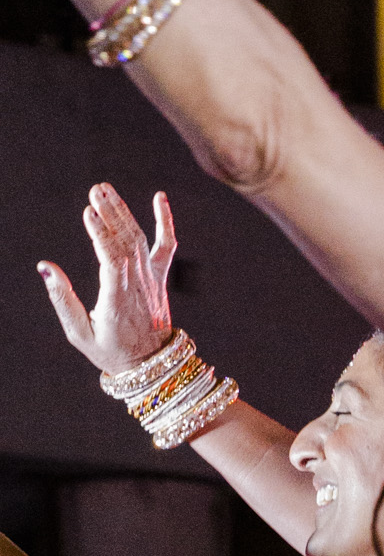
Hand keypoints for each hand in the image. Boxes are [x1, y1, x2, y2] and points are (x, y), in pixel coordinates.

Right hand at [37, 181, 178, 377]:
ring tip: (105, 189)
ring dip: (124, 212)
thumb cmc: (110, 351)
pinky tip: (160, 197)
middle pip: (127, 245)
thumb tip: (45, 267)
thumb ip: (63, 300)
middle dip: (112, 215)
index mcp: (117, 303)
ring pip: (141, 241)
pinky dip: (165, 222)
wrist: (151, 366)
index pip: (113, 263)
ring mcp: (152, 282)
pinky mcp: (159, 279)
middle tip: (95, 190)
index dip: (102, 237)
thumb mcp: (80, 334)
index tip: (89, 213)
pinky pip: (166, 247)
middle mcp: (138, 289)